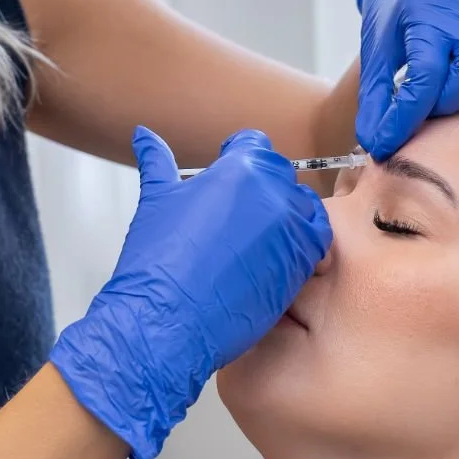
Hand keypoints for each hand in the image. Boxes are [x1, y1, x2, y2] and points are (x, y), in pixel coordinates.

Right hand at [49, 126, 331, 458]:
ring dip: (282, 220)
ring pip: (301, 208)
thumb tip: (145, 137)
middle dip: (260, 192)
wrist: (165, 321)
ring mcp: (293, 228)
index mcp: (240, 169)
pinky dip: (296, 248)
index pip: (253, 144)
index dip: (238, 163)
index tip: (226, 186)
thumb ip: (157, 162)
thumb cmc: (157, 263)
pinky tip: (265, 264)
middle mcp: (274, 192)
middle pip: (280, 176)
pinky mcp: (303, 264)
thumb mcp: (156, 201)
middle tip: (233, 223)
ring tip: (248, 246)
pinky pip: (313, 243)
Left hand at [355, 0, 458, 158]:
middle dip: (448, 101)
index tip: (386, 144)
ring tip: (448, 95)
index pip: (425, 76)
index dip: (405, 118)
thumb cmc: (395, 12)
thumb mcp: (375, 49)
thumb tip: (377, 144)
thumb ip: (375, 97)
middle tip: (424, 106)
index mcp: (428, 17)